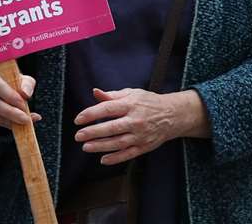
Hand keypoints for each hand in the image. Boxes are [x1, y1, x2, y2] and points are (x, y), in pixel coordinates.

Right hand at [0, 69, 39, 128]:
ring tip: (26, 121)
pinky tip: (19, 123)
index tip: (22, 103)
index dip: (9, 95)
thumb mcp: (23, 77)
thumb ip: (27, 84)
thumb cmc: (12, 79)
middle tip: (26, 118)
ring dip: (11, 120)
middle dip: (11, 112)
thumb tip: (26, 93)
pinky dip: (8, 123)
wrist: (4, 84)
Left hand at [74, 87, 204, 165]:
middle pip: (111, 128)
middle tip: (78, 136)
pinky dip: (115, 158)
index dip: (91, 114)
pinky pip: (128, 154)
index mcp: (130, 104)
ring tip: (86, 147)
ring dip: (100, 146)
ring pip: (118, 143)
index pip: (107, 109)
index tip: (78, 119)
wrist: (173, 115)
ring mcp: (140, 135)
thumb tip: (95, 92)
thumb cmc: (149, 102)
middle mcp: (135, 120)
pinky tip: (103, 159)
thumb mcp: (132, 93)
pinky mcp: (144, 146)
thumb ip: (112, 95)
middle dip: (93, 132)